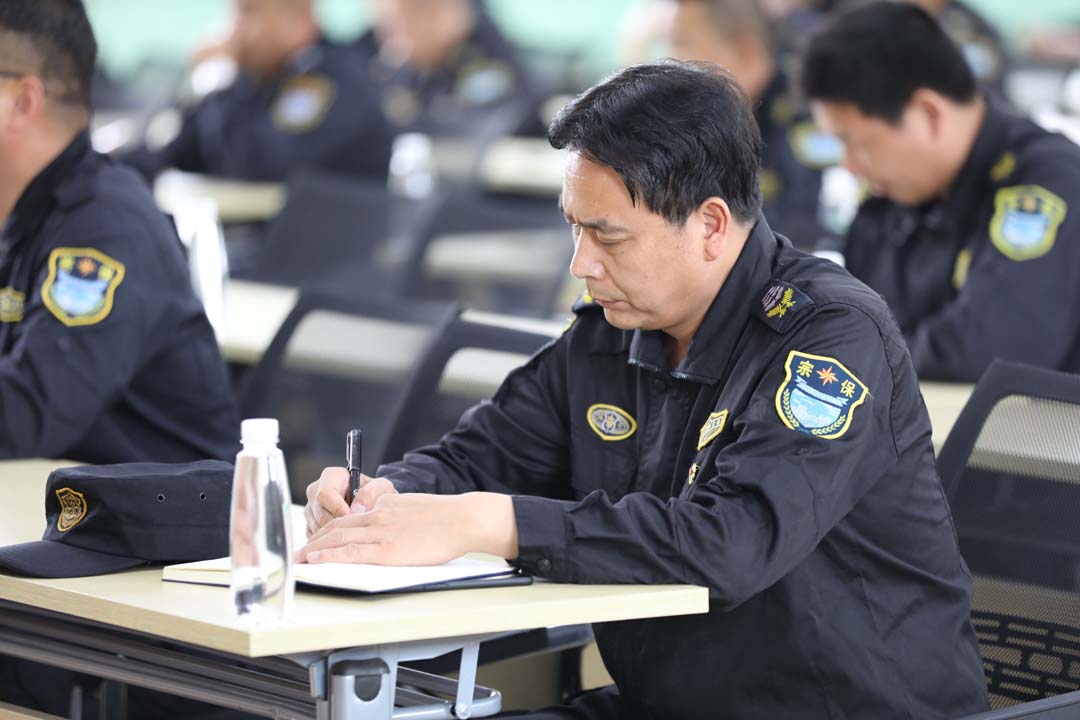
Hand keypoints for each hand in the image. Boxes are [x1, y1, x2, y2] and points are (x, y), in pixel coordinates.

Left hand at [296, 492, 518, 565]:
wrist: (462, 519)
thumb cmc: (446, 517)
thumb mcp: (414, 507)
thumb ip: (395, 514)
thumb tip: (386, 525)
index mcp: (384, 507)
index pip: (347, 518)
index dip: (327, 530)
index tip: (315, 540)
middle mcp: (377, 516)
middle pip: (336, 527)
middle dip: (314, 541)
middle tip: (298, 552)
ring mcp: (381, 533)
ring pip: (338, 539)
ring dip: (314, 550)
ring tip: (298, 559)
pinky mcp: (388, 550)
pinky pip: (351, 553)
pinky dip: (329, 556)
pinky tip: (315, 561)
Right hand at [302, 467, 397, 538]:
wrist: (373, 506)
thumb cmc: (375, 494)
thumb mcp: (381, 488)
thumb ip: (371, 493)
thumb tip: (356, 509)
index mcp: (330, 477)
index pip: (324, 493)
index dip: (338, 508)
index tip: (352, 518)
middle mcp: (315, 491)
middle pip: (320, 514)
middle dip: (339, 525)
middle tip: (357, 529)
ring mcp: (310, 509)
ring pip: (317, 529)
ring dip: (336, 535)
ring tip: (353, 532)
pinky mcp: (310, 525)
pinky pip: (316, 539)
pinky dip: (331, 543)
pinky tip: (345, 537)